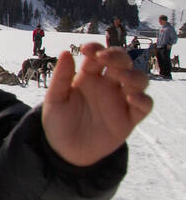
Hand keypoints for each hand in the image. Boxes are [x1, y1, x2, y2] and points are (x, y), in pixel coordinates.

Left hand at [42, 44, 151, 165]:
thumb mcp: (54, 99)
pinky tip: (131, 97)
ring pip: (138, 80)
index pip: (98, 56)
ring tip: (121, 77)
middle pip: (122, 63)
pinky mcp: (129, 118)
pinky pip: (144, 106)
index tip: (87, 50)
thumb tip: (66, 52)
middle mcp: (107, 85)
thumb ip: (61, 77)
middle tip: (105, 59)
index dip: (96, 49)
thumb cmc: (58, 121)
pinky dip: (143, 99)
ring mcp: (120, 100)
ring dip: (134, 75)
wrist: (64, 150)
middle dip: (117, 56)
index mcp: (88, 76)